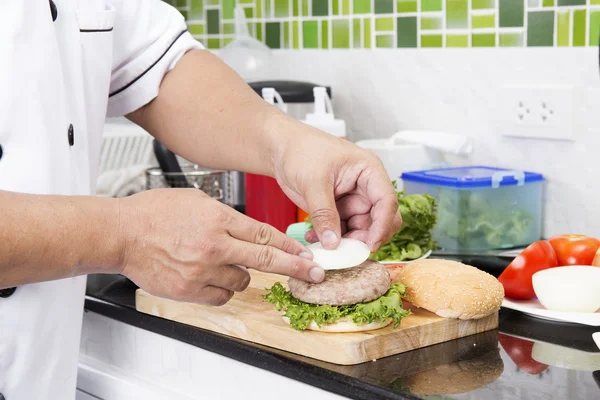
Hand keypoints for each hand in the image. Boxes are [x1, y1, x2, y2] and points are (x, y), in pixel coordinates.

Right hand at [117, 188, 323, 305]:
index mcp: (217, 219)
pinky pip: (221, 296)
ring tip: (222, 262)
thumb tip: (249, 231)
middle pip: (265, 260)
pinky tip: (210, 276)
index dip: (290, 246)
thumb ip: (226, 216)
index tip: (306, 253)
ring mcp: (201, 270)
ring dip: (242, 274)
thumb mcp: (197, 201)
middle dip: (295, 267)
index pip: (265, 235)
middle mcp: (214, 245)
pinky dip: (222, 288)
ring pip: (242, 281)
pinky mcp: (189, 290)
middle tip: (314, 273)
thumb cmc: (155, 213)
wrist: (121, 234)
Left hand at [270, 118, 401, 251]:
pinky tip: (312, 238)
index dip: (382, 226)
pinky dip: (330, 239)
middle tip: (344, 251)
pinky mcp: (338, 210)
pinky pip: (341, 232)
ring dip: (344, 242)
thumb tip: (333, 242)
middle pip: (378, 221)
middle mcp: (365, 187)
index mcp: (369, 171)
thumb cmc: (301, 150)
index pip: (386, 202)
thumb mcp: (313, 182)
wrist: (280, 149)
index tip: (370, 245)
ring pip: (359, 230)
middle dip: (363, 238)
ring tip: (320, 243)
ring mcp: (352, 200)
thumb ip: (324, 213)